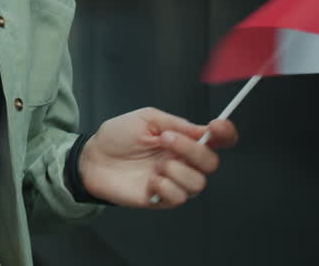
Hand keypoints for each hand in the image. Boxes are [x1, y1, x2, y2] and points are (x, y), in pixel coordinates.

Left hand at [78, 107, 237, 208]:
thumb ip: (176, 124)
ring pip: (198, 184)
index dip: (226, 134)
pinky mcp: (162, 199)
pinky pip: (179, 197)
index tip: (216, 126)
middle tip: (165, 140)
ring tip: (155, 165)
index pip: (218, 140)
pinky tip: (149, 180)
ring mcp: (174, 181)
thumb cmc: (117, 137)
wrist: (92, 158)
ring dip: (176, 170)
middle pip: (211, 163)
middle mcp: (183, 162)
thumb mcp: (146, 119)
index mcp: (183, 140)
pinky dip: (165, 186)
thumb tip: (204, 130)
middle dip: (192, 150)